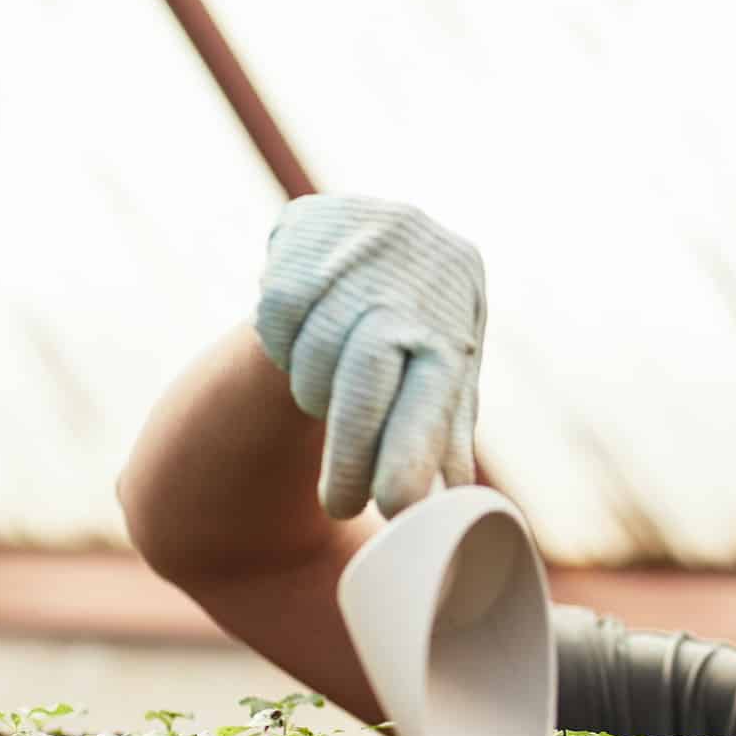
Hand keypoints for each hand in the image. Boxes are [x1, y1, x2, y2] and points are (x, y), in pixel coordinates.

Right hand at [255, 195, 486, 519]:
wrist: (384, 235)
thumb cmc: (419, 324)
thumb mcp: (444, 371)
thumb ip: (444, 430)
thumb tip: (458, 499)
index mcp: (453, 320)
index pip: (434, 393)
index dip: (412, 451)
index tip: (395, 509)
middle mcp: (411, 279)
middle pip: (368, 374)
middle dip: (353, 449)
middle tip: (342, 506)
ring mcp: (358, 248)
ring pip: (314, 350)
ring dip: (313, 393)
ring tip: (324, 398)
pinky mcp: (307, 227)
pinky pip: (276, 314)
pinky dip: (282, 345)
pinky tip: (299, 344)